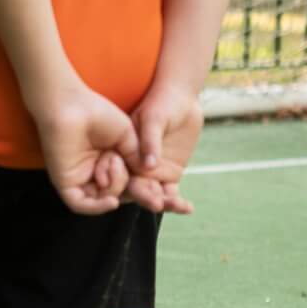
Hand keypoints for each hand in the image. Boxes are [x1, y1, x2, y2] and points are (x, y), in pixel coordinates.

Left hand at [31, 83, 137, 216]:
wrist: (73, 105)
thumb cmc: (98, 114)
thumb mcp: (128, 138)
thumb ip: (137, 158)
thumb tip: (148, 177)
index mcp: (109, 162)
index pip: (128, 184)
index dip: (142, 187)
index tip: (153, 183)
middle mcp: (94, 173)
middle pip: (116, 194)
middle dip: (124, 182)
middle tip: (118, 158)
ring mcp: (79, 178)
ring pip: (100, 200)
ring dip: (113, 187)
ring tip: (111, 162)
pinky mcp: (64, 182)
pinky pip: (80, 204)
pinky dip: (96, 207)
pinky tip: (111, 200)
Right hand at [124, 82, 202, 215]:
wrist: (182, 99)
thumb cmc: (162, 103)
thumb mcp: (154, 119)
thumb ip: (149, 141)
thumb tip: (149, 165)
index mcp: (123, 153)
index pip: (119, 173)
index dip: (124, 185)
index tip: (137, 191)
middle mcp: (134, 166)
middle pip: (136, 188)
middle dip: (146, 198)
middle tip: (157, 204)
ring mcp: (151, 173)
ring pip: (154, 193)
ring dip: (164, 202)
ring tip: (177, 206)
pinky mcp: (169, 175)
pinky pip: (171, 192)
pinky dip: (178, 201)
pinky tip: (187, 208)